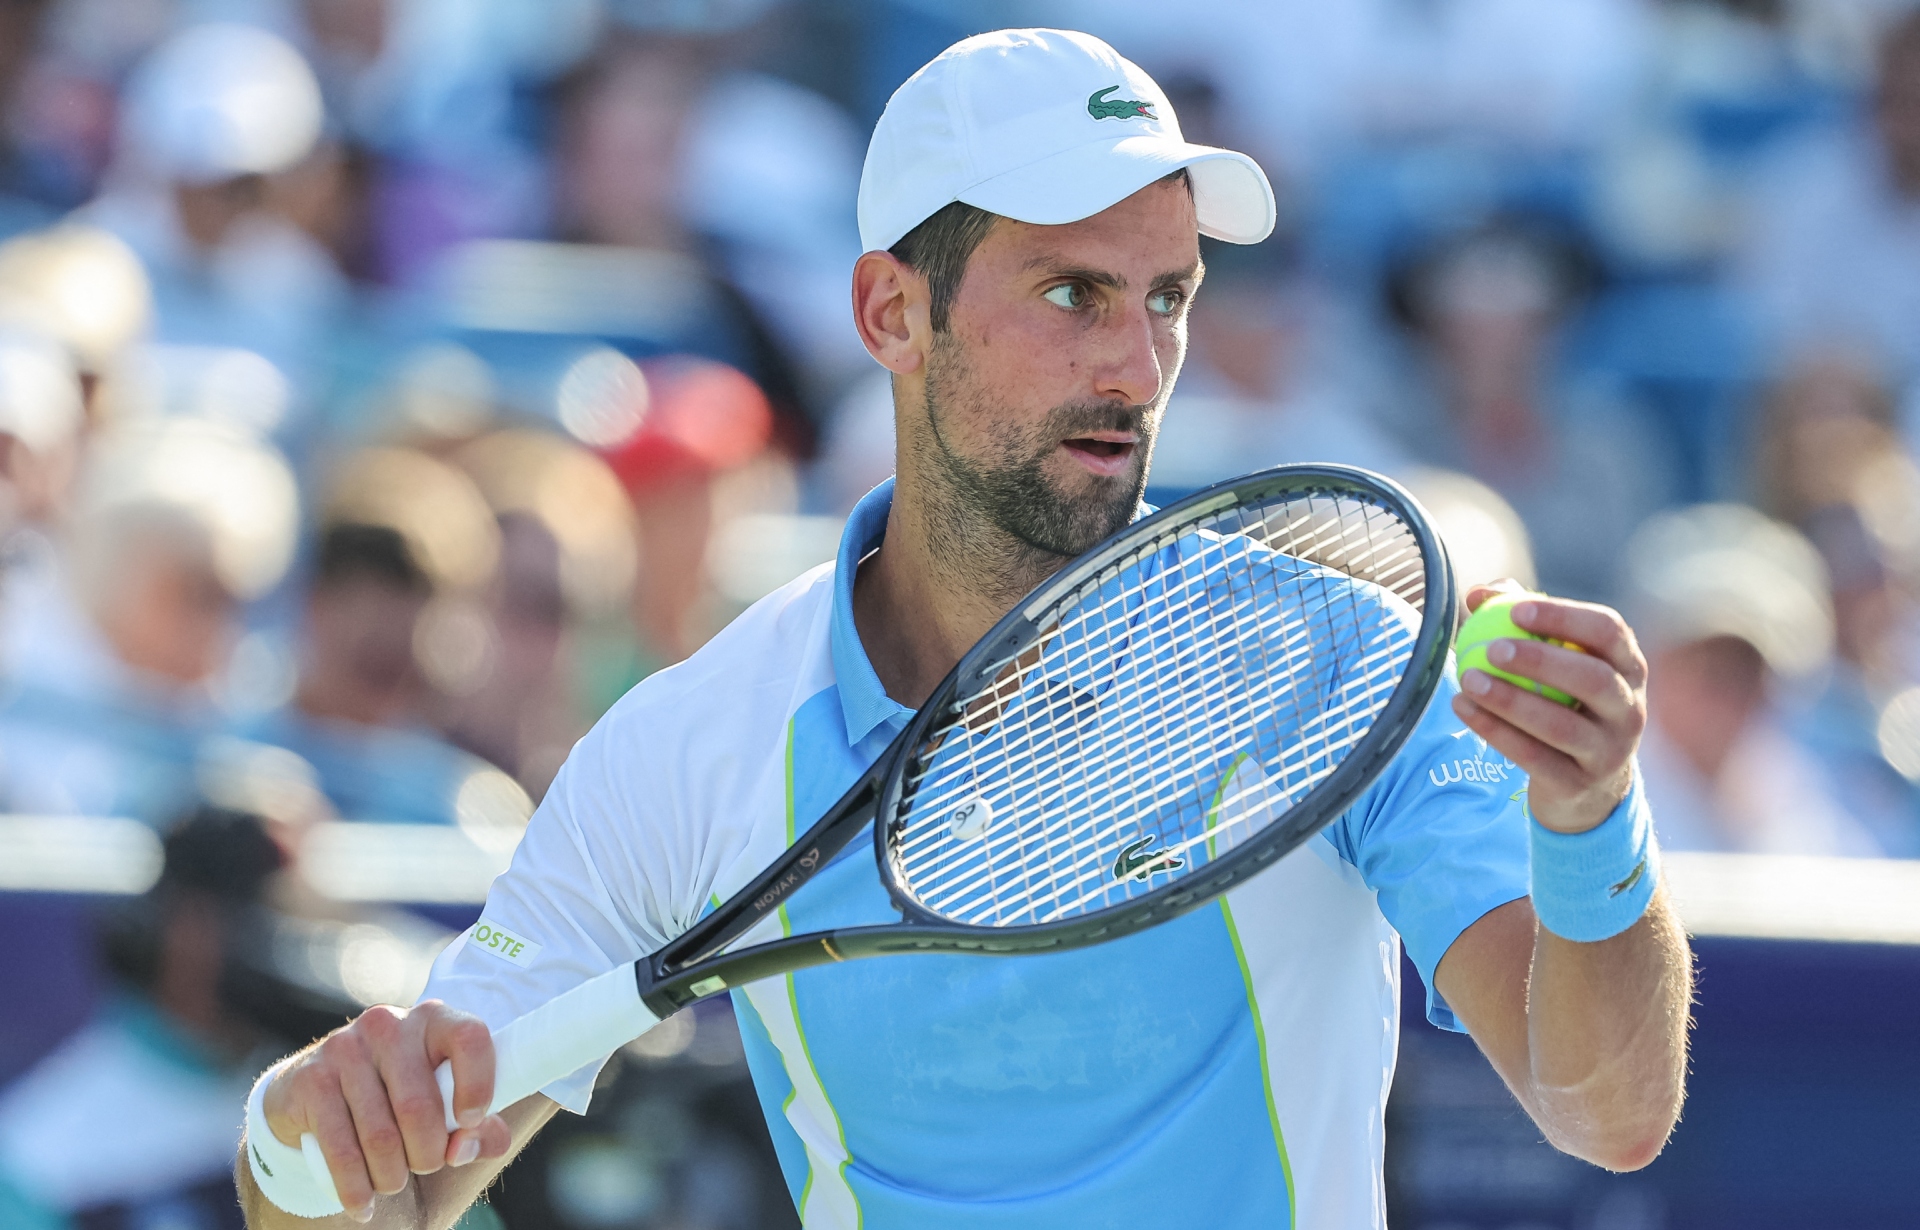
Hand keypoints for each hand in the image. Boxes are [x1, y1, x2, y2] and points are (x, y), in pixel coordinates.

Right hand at [260, 1000, 510, 1222]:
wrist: (316, 1091)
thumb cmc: (401, 1098)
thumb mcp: (448, 1107)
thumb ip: (480, 1132)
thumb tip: (462, 1150)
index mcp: (433, 1020)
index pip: (470, 1037)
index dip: (478, 1085)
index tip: (471, 1121)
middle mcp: (389, 1025)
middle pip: (419, 1106)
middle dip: (428, 1154)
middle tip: (425, 1165)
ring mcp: (345, 1048)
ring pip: (380, 1136)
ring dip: (392, 1177)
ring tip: (393, 1182)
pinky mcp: (312, 1080)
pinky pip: (341, 1149)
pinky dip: (357, 1189)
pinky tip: (364, 1206)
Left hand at [1450, 581, 1647, 834]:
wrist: (1586, 785)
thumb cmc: (1564, 701)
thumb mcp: (1555, 661)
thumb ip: (1520, 621)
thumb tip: (1479, 594)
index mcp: (1628, 666)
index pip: (1609, 631)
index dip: (1564, 617)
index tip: (1516, 610)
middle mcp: (1630, 708)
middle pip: (1593, 679)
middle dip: (1541, 661)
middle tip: (1492, 649)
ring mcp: (1610, 751)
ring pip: (1561, 725)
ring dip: (1509, 700)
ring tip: (1468, 678)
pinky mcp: (1579, 784)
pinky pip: (1533, 757)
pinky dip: (1494, 731)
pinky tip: (1462, 707)